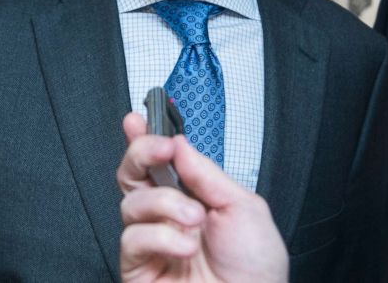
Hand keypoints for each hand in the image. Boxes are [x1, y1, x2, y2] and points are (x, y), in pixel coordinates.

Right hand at [117, 113, 287, 282]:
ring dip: (165, 204)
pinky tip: (184, 246)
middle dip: (141, 153)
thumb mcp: (243, 207)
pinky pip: (132, 239)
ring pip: (131, 203)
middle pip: (133, 175)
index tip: (138, 119)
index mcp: (194, 199)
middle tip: (160, 149)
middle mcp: (169, 219)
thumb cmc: (256, 272)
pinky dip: (160, 237)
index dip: (144, 139)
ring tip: (195, 219)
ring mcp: (153, 244)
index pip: (160, 163)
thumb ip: (206, 174)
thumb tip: (180, 144)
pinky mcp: (139, 269)